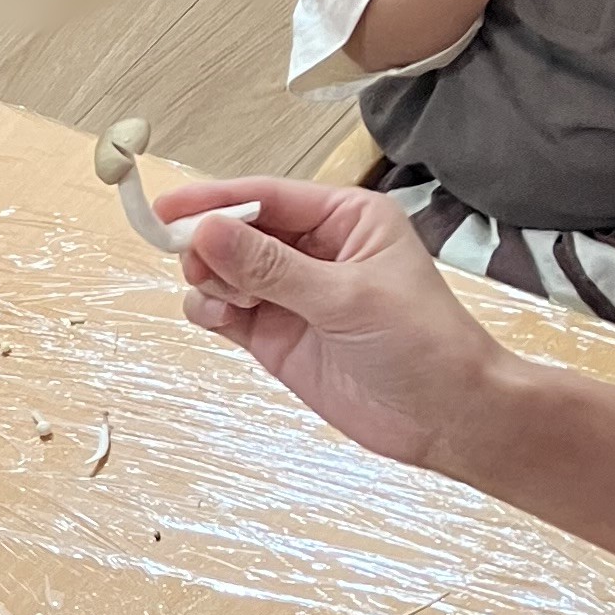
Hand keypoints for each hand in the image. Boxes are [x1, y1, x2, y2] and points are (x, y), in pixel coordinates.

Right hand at [162, 173, 504, 471]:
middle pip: (237, 230)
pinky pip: (224, 310)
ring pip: (223, 270)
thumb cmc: (425, 346)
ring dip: (210, 280)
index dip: (215, 201)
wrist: (446, 418)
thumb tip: (208, 231)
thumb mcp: (347, 297)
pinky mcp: (276, 335)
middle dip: (210, 244)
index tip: (168, 209)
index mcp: (346, 218)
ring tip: (231, 303)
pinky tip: (225, 320)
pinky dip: (211, 311)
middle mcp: (315, 249)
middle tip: (197, 266)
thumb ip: (272, 267)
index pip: (267, 196)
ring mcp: (291, 293)